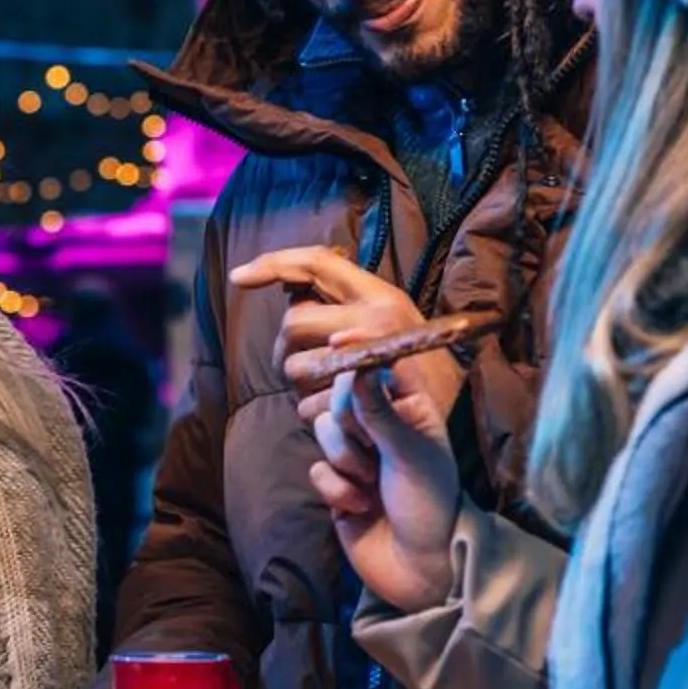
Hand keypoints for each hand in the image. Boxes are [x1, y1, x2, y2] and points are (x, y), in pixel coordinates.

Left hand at [233, 244, 465, 422]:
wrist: (450, 426)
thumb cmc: (417, 376)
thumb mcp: (390, 327)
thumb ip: (345, 307)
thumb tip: (291, 290)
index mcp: (381, 295)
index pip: (317, 262)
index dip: (273, 263)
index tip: (237, 277)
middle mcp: (377, 316)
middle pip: (294, 321)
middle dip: (285, 349)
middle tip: (298, 369)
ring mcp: (371, 356)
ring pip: (295, 365)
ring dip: (300, 384)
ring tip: (325, 393)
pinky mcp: (364, 397)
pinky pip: (308, 404)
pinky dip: (313, 414)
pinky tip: (336, 416)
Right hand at [308, 363, 462, 611]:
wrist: (421, 568)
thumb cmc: (429, 504)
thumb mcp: (409, 451)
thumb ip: (378, 409)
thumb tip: (355, 365)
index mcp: (410, 411)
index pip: (379, 368)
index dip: (360, 352)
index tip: (340, 338)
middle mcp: (381, 427)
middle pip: (340, 397)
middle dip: (350, 423)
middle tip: (371, 447)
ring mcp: (356, 455)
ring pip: (323, 431)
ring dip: (346, 460)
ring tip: (371, 485)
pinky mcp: (336, 484)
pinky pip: (317, 468)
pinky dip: (336, 489)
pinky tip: (360, 507)